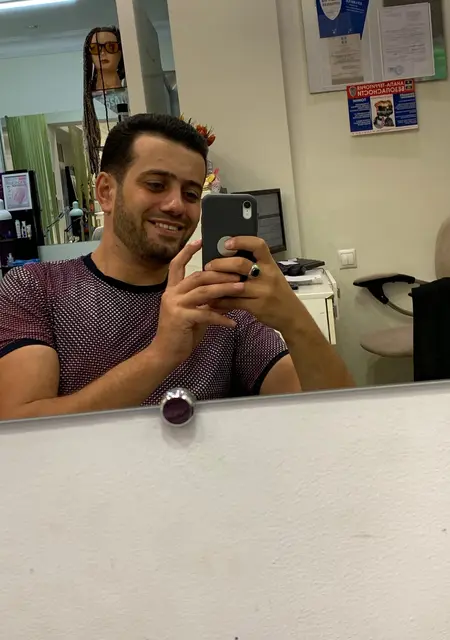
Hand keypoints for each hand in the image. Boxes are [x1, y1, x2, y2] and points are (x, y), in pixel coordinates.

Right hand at [153, 240, 244, 365]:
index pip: (177, 264)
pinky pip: (205, 315)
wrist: (165, 354)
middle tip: (238, 272)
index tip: (200, 240)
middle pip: (198, 276)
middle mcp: (171, 294)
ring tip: (241, 289)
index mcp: (172, 290)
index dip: (187, 251)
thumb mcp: (192, 313)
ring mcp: (175, 305)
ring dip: (224, 289)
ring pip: (203, 292)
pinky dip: (221, 318)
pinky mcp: (180, 319)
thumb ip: (204, 301)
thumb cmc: (180, 333)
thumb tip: (224, 292)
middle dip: (219, 273)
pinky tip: (233, 322)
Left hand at [205, 237, 302, 332]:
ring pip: (234, 285)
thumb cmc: (278, 293)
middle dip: (221, 264)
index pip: (258, 245)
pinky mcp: (257, 306)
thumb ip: (255, 266)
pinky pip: (234, 302)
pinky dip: (221, 301)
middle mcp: (268, 276)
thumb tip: (229, 256)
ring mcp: (263, 292)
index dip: (242, 241)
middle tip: (209, 265)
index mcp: (270, 264)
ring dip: (217, 283)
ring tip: (206, 282)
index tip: (227, 243)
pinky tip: (213, 300)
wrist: (292, 316)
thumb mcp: (271, 275)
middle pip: (240, 264)